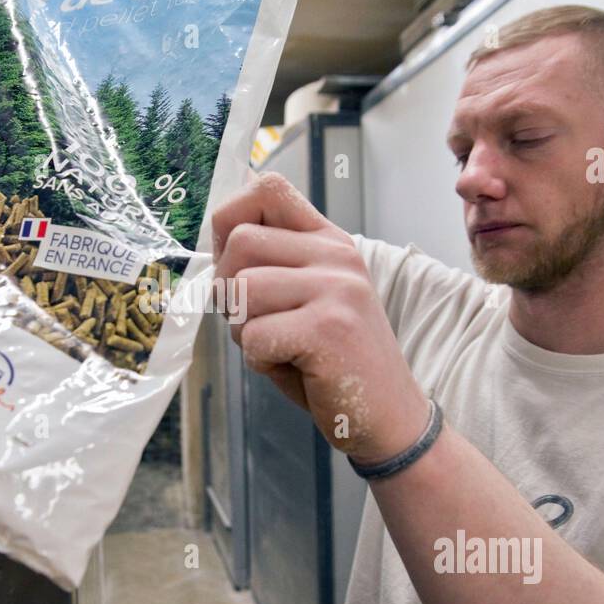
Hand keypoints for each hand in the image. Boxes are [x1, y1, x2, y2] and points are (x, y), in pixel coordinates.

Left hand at [211, 172, 429, 462]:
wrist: (388, 415)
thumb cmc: (332, 362)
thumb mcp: (305, 300)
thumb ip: (271, 267)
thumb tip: (215, 246)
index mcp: (328, 242)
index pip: (268, 188)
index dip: (231, 219)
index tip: (234, 262)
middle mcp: (336, 255)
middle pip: (239, 242)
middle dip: (229, 291)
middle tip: (258, 325)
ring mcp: (336, 289)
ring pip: (241, 290)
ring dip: (243, 331)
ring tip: (280, 349)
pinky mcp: (328, 328)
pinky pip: (253, 336)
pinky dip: (259, 362)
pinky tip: (295, 369)